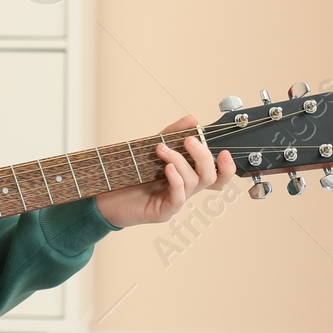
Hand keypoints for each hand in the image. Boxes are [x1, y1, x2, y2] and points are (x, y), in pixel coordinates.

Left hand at [94, 114, 235, 227]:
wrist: (104, 197)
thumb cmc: (129, 175)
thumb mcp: (152, 149)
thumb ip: (172, 135)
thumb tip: (193, 120)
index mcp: (187, 176)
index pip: (217, 176)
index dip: (227, 167)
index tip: (224, 152)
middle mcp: (185, 190)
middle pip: (211, 177)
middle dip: (204, 156)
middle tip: (189, 140)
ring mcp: (175, 202)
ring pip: (193, 183)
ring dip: (180, 161)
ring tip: (162, 149)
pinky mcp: (163, 212)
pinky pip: (178, 198)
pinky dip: (176, 180)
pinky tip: (167, 169)